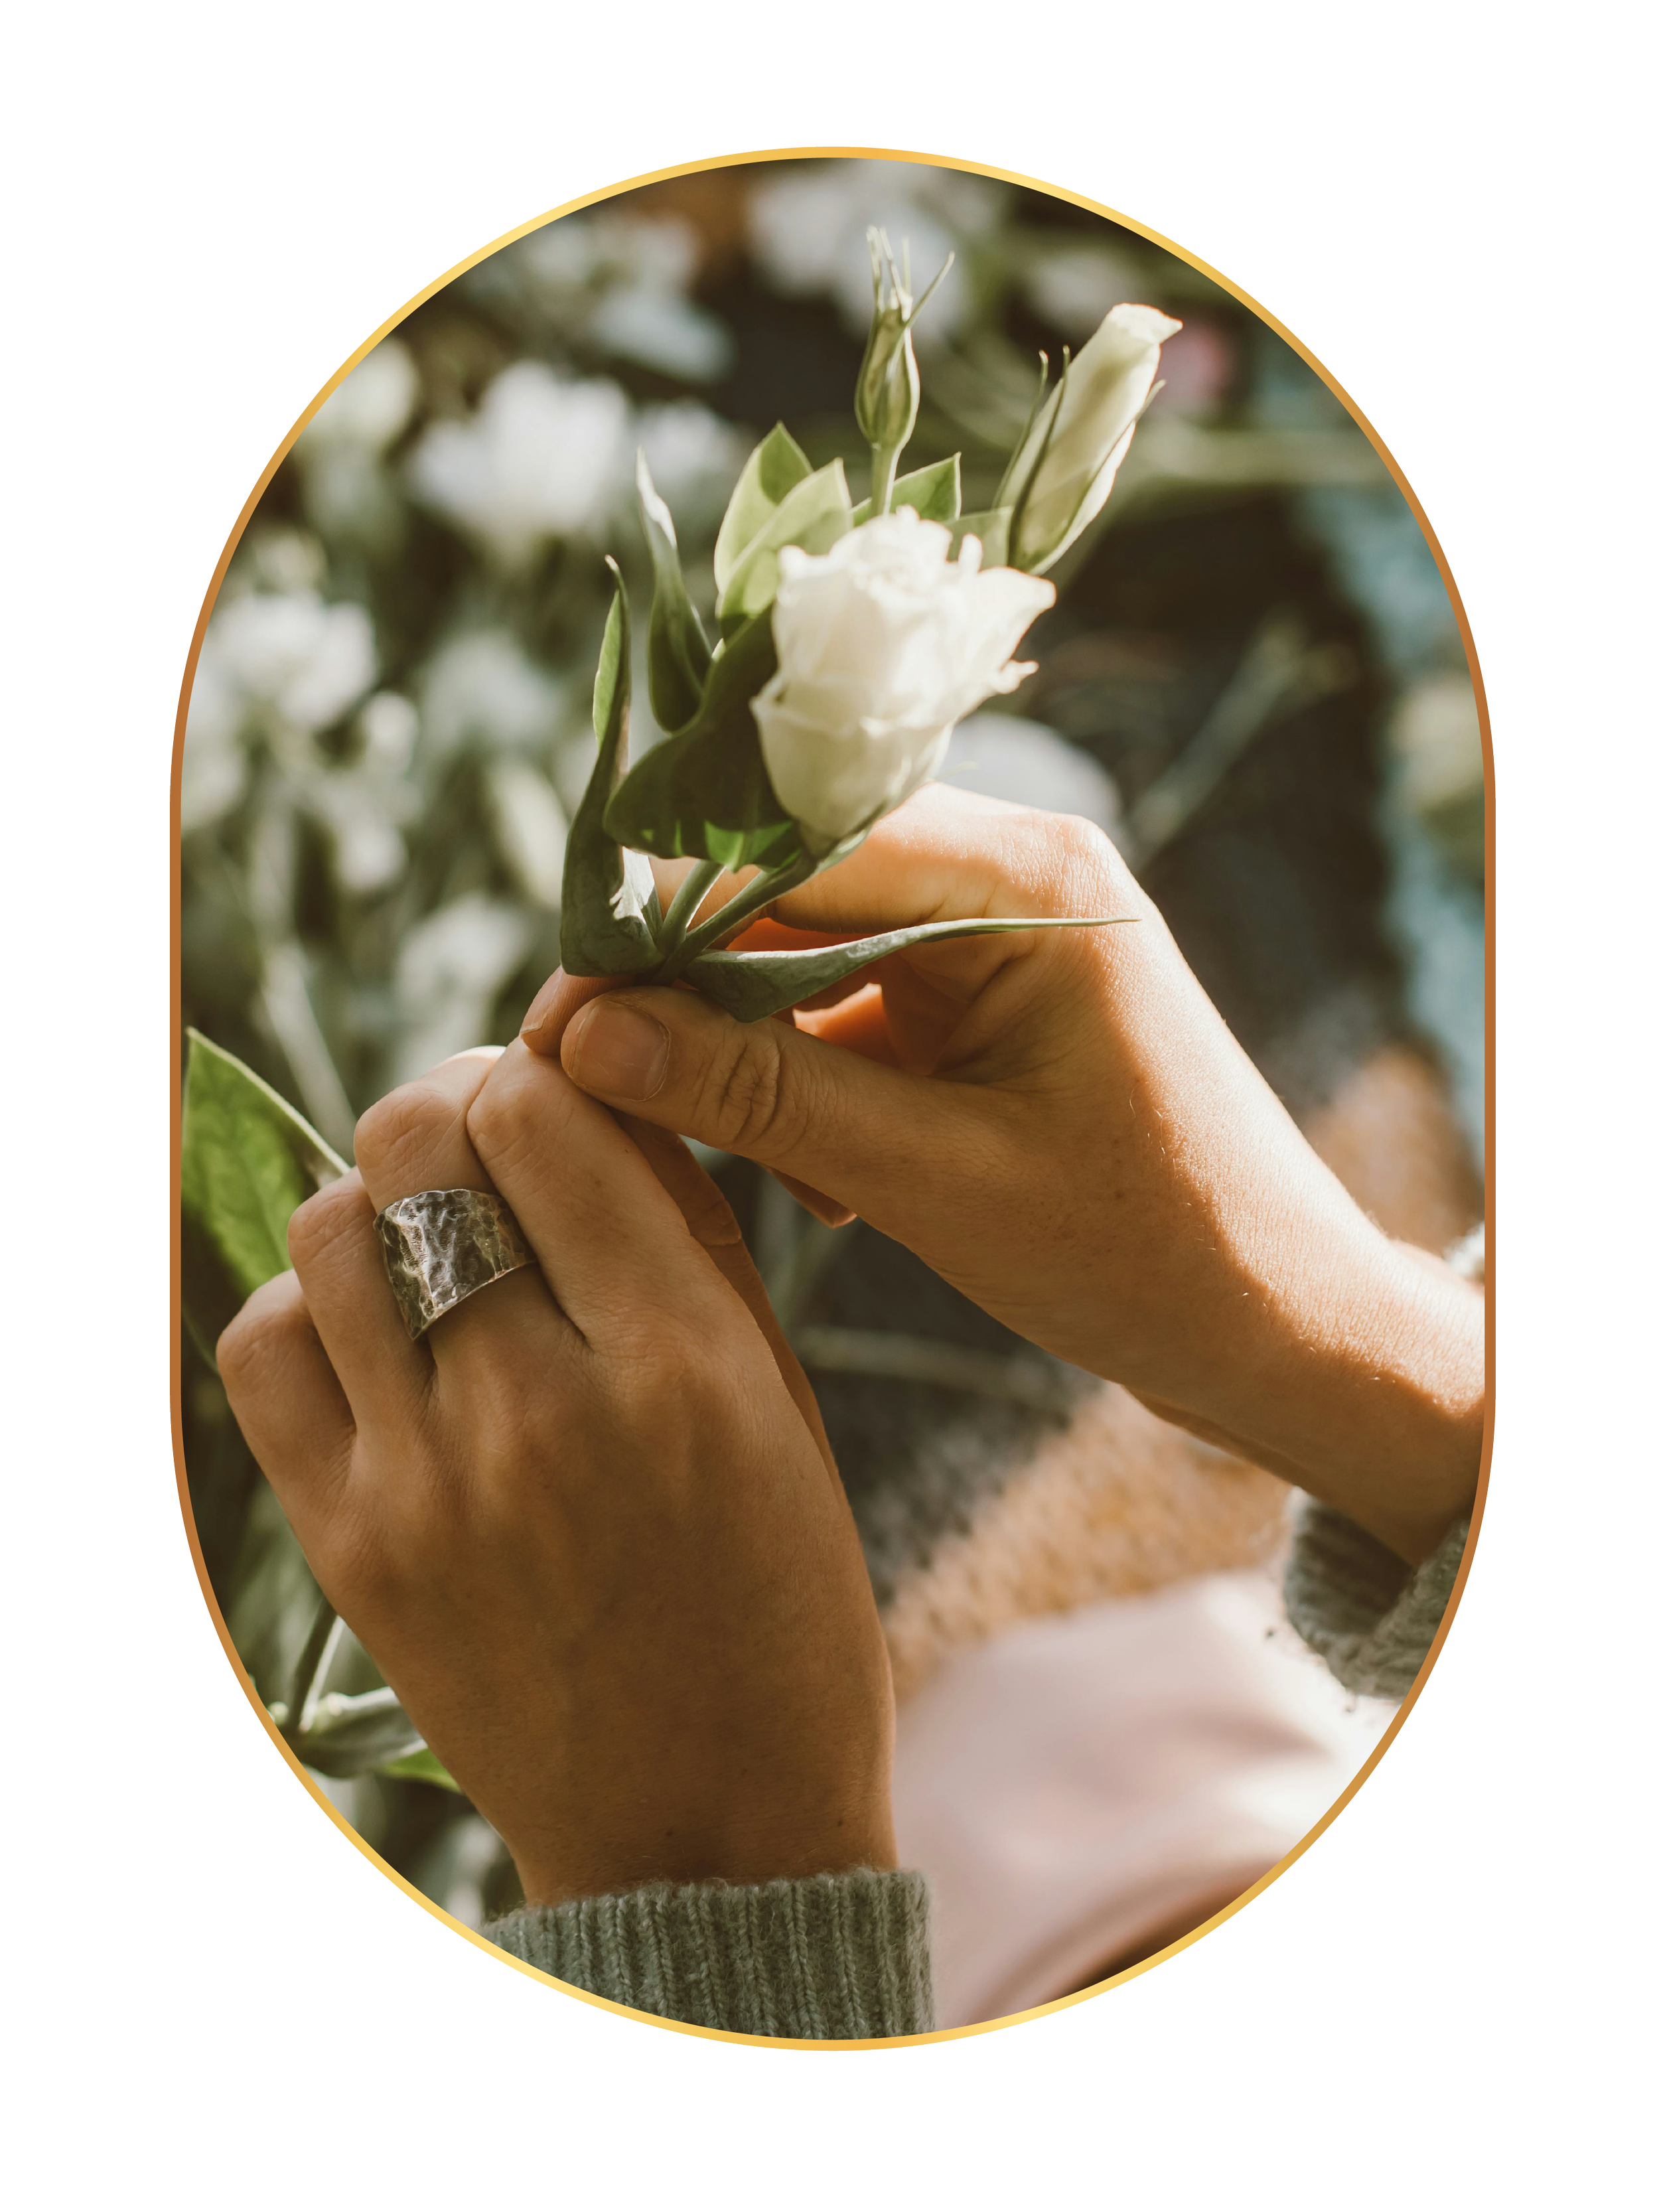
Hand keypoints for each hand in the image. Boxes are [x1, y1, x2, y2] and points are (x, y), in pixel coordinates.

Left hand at [217, 1043, 896, 1903]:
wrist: (708, 1826)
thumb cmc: (777, 1601)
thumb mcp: (779, 1401)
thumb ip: (687, 1233)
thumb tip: (588, 1091)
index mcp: (682, 1367)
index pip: (543, 1114)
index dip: (541, 1073)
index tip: (557, 1095)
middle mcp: (542, 1413)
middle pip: (415, 1142)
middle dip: (453, 1106)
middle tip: (488, 1143)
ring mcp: (428, 1486)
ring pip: (329, 1227)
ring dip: (382, 1199)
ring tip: (435, 1242)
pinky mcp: (351, 1550)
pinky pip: (264, 1348)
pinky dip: (311, 1308)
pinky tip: (381, 1338)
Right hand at [522, 786, 1484, 1564]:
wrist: (1280, 1324)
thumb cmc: (1145, 1254)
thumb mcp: (932, 1181)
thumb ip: (758, 1099)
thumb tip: (584, 1035)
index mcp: (1025, 876)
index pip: (789, 847)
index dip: (656, 922)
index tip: (556, 1014)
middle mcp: (1010, 870)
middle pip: (785, 889)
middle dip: (688, 991)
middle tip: (587, 1085)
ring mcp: (997, 933)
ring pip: (803, 956)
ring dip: (747, 1054)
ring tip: (734, 1168)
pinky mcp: (984, 1000)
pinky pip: (847, 1010)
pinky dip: (807, 1087)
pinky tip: (824, 1191)